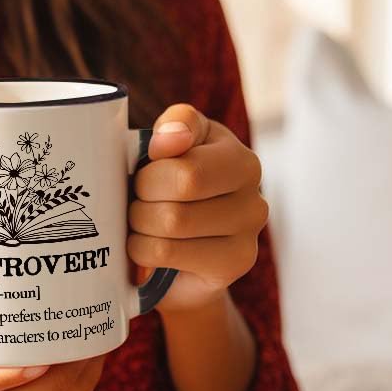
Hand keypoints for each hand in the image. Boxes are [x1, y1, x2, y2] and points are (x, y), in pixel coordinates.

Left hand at [128, 103, 267, 314]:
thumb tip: (173, 137)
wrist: (179, 243)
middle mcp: (253, 199)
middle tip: (138, 202)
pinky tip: (148, 245)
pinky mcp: (231, 266)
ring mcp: (247, 237)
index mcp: (240, 160)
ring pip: (171, 226)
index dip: (150, 175)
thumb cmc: (171, 182)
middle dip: (142, 200)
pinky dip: (142, 249)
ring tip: (143, 222)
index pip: (187, 171)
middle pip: (179, 198)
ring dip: (140, 225)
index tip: (145, 175)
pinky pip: (167, 253)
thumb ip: (176, 124)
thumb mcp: (174, 140)